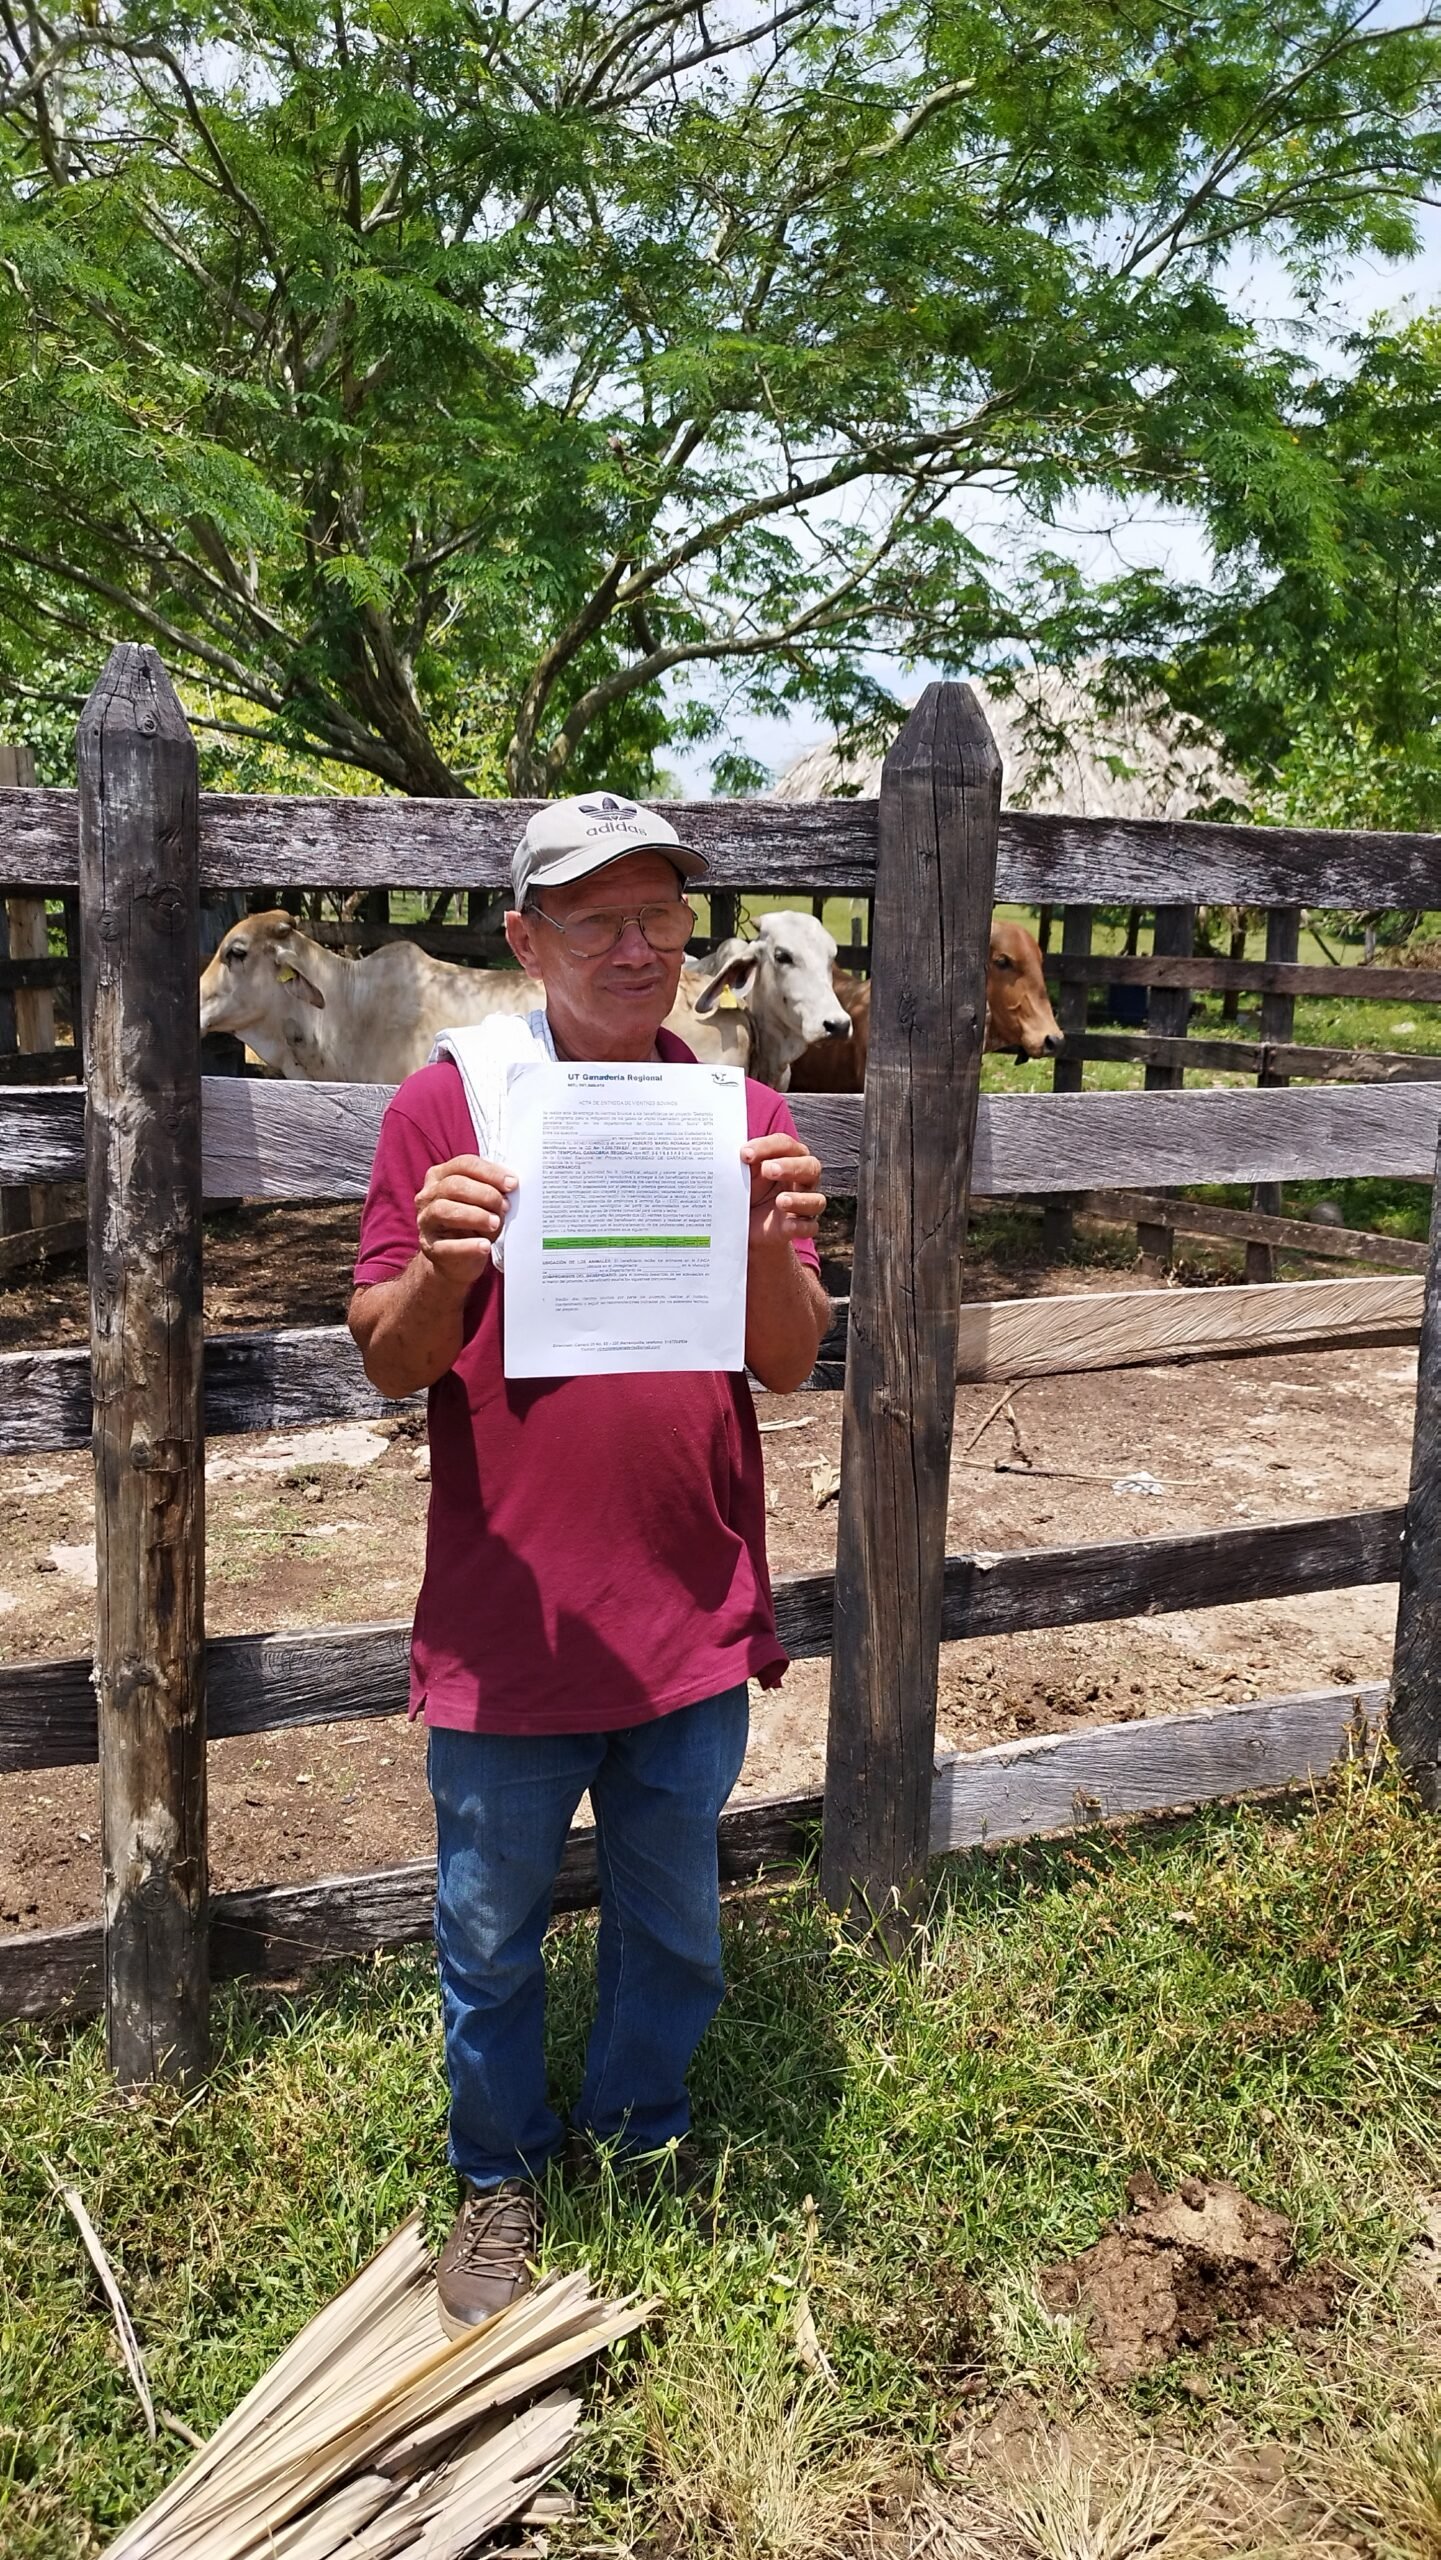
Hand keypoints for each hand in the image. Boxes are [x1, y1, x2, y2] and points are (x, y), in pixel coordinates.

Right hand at [415, 1153, 516, 1292]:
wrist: (457, 1261)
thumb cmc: (472, 1225)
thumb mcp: (482, 1203)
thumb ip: (492, 1190)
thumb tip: (510, 1185)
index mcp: (440, 1176)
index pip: (464, 1164)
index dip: (490, 1172)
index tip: (512, 1184)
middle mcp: (428, 1196)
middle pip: (454, 1185)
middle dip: (485, 1194)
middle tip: (504, 1207)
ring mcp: (426, 1221)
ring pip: (444, 1210)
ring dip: (476, 1215)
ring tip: (495, 1224)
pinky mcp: (429, 1248)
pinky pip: (446, 1246)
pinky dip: (467, 1246)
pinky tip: (484, 1246)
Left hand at [742, 1133, 824, 1248]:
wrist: (744, 1226)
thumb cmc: (746, 1190)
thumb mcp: (742, 1174)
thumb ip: (740, 1162)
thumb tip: (723, 1150)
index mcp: (788, 1158)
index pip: (785, 1145)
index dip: (767, 1146)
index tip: (744, 1154)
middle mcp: (802, 1179)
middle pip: (810, 1166)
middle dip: (790, 1166)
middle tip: (767, 1170)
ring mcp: (804, 1204)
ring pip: (817, 1200)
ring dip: (800, 1199)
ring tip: (780, 1200)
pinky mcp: (800, 1227)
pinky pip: (810, 1227)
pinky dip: (802, 1226)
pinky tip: (788, 1224)